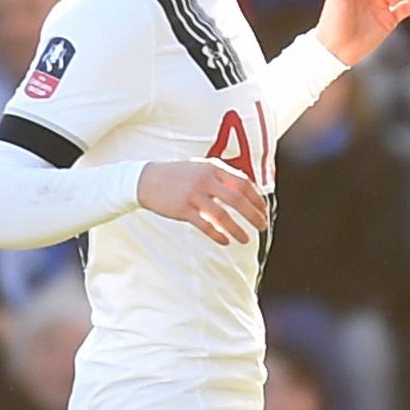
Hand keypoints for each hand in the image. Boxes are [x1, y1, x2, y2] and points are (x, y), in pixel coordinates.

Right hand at [139, 159, 268, 245]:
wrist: (145, 179)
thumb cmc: (178, 176)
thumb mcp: (201, 168)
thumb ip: (223, 176)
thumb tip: (249, 190)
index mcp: (213, 167)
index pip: (243, 183)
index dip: (256, 198)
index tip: (264, 210)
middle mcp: (204, 179)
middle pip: (237, 199)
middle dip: (253, 215)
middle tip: (263, 226)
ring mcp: (193, 194)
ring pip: (222, 215)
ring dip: (237, 229)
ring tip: (246, 239)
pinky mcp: (182, 208)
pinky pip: (205, 225)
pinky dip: (217, 235)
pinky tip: (225, 241)